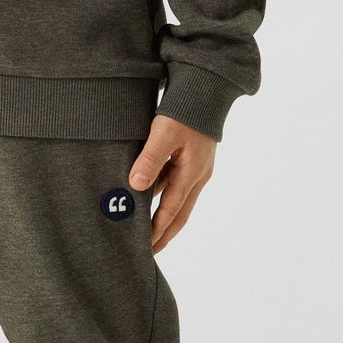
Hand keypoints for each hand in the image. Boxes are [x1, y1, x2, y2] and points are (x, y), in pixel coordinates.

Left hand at [128, 114, 216, 253]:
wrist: (206, 89)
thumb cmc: (185, 110)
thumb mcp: (164, 133)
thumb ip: (150, 160)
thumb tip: (136, 187)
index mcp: (192, 173)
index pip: (171, 211)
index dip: (157, 230)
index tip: (145, 248)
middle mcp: (197, 175)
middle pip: (179, 213)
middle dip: (164, 233)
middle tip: (149, 252)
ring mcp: (196, 168)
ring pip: (177, 198)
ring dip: (162, 215)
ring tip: (145, 229)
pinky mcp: (192, 159)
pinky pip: (175, 183)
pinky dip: (161, 195)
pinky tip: (146, 197)